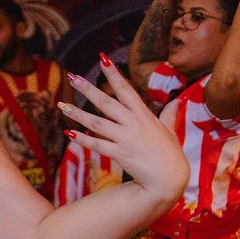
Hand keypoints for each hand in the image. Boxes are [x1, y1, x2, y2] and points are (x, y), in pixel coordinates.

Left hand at [59, 57, 188, 209]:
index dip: (114, 74)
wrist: (170, 179)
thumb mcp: (171, 130)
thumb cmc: (171, 154)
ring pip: (97, 123)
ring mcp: (126, 138)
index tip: (103, 59)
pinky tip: (69, 134)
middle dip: (88, 89)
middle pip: (107, 102)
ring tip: (61, 106)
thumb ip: (170, 114)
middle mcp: (133, 123)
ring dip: (78, 114)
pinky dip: (83, 140)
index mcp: (144, 115)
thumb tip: (178, 101)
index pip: (126, 90)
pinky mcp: (120, 154)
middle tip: (72, 77)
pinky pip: (97, 145)